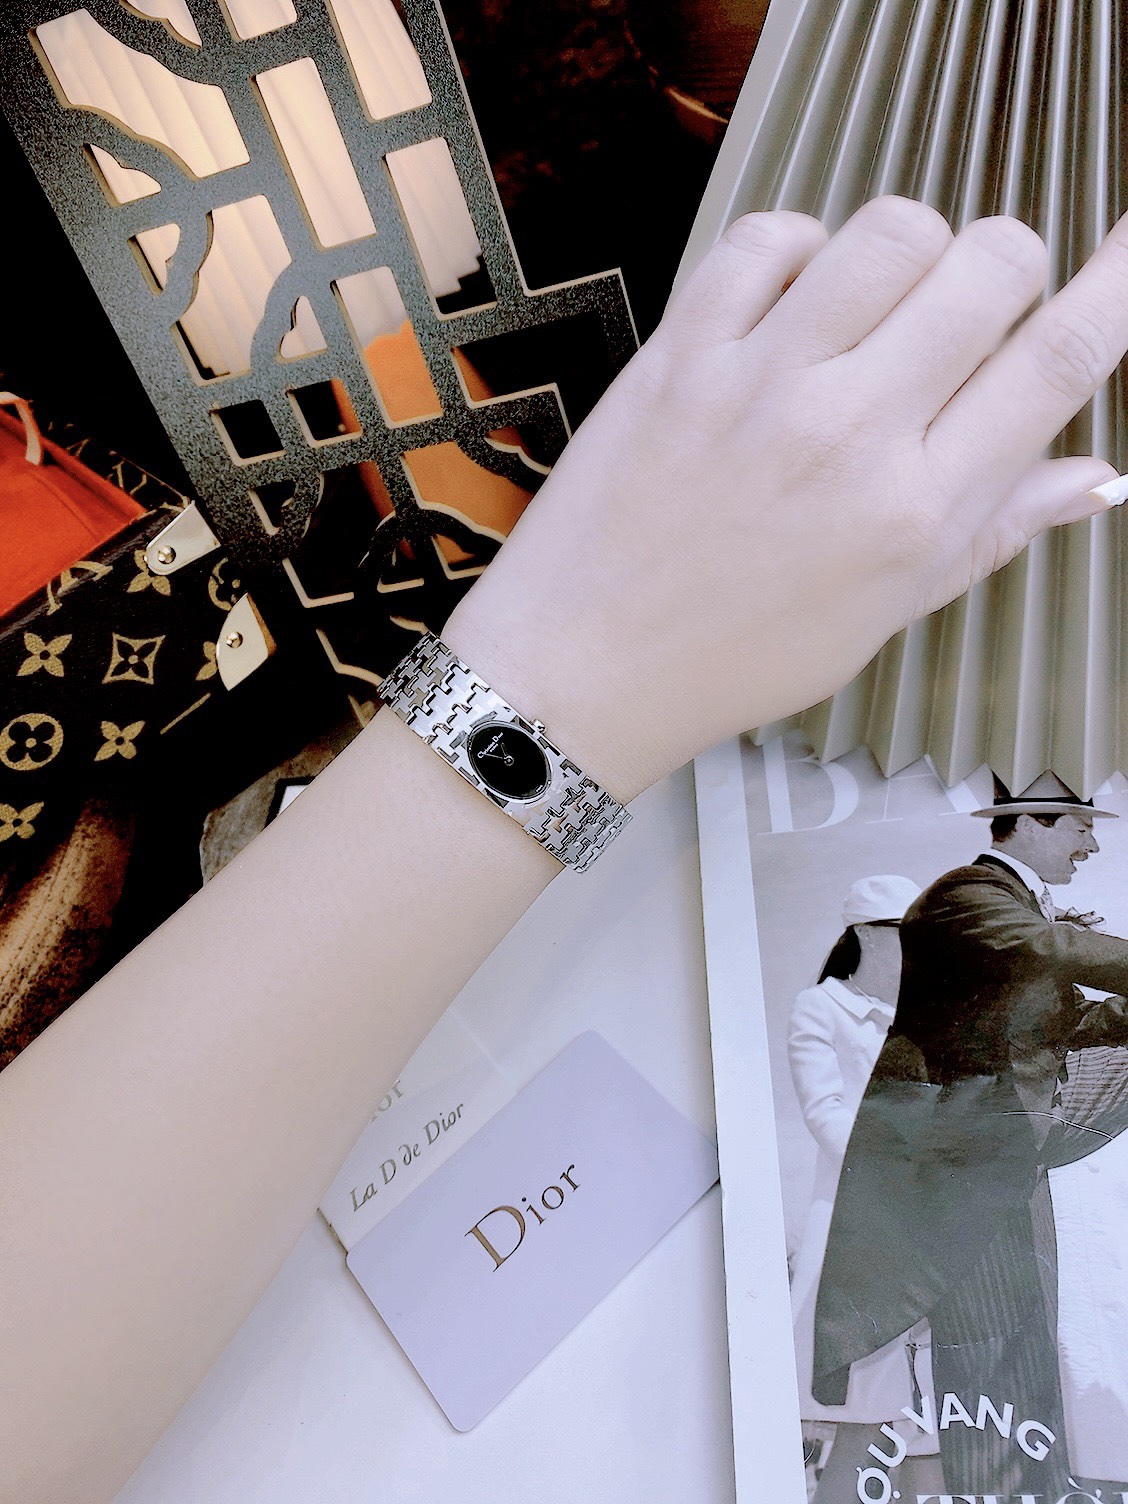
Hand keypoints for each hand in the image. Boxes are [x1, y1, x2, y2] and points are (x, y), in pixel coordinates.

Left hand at [445, 197, 1127, 799]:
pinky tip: (791, 302)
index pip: (1056, 364)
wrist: (586, 667)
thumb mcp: (883, 613)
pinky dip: (797, 248)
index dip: (1116, 286)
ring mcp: (760, 383)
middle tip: (965, 316)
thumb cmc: (735, 656)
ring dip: (909, 250)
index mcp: (915, 512)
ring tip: (875, 306)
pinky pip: (768, 237)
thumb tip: (1099, 479)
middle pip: (990, 266)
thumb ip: (991, 531)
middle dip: (1005, 271)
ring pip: (891, 230)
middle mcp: (849, 433)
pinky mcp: (681, 353)